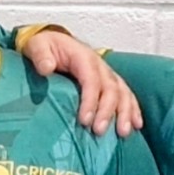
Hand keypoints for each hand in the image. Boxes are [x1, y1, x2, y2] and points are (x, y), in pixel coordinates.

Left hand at [19, 28, 143, 135]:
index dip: (90, 100)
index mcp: (84, 58)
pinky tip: (136, 125)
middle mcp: (100, 66)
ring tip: (123, 132)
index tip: (84, 120)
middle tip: (99, 131)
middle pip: (110, 89)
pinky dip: (133, 109)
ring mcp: (107, 74)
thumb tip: (46, 68)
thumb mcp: (37, 46)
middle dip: (107, 111)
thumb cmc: (45, 46)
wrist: (52, 42)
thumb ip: (41, 56)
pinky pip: (126, 95)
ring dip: (125, 113)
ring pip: (123, 93)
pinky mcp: (109, 82)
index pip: (91, 80)